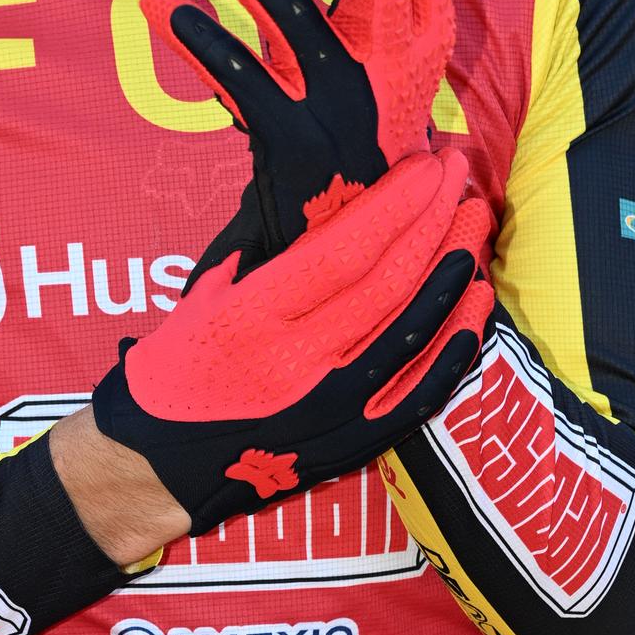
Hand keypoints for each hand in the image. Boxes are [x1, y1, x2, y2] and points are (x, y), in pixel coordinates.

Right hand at [92, 152, 494, 534]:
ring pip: (414, 327)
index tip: (424, 166)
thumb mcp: (201, 296)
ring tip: (473, 221)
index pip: (345, 248)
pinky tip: (475, 300)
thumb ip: (263, 253)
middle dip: (432, 218)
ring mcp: (333, 405)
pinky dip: (455, 343)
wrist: (159, 467)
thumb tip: (323, 200)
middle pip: (389, 278)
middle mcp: (298, 360)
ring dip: (451, 268)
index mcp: (253, 316)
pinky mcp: (354, 440)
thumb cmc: (175, 372)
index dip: (395, 203)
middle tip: (460, 175)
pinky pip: (421, 389)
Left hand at [145, 0, 459, 269]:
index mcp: (425, 36)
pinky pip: (242, 82)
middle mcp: (393, 68)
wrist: (347, 234)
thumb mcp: (386, 48)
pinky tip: (163, 4)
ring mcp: (343, 107)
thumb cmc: (360, 117)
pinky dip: (201, 42)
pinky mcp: (294, 143)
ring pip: (294, 20)